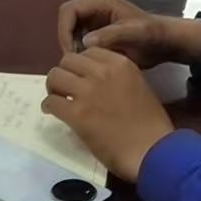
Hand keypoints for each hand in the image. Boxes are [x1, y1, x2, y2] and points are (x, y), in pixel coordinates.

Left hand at [42, 49, 174, 182]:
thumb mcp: (138, 85)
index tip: (81, 77)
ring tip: (59, 99)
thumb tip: (92, 78)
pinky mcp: (77, 113)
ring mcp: (88, 91)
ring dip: (54, 88)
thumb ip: (116, 76)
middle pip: (68, 60)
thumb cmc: (149, 123)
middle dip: (65, 73)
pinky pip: (51, 101)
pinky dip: (49, 106)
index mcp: (120, 63)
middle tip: (67, 88)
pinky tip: (53, 112)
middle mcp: (102, 72)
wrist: (151, 150)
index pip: (88, 51)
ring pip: (55, 76)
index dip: (81, 65)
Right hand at [55, 0, 199, 68]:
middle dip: (66, 39)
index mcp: (101, 1)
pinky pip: (79, 39)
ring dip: (72, 46)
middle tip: (72, 62)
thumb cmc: (150, 35)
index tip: (70, 52)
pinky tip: (86, 64)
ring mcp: (95, 19)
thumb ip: (110, 35)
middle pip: (67, 20)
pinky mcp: (97, 31)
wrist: (164, 42)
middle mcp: (94, 7)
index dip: (64, 30)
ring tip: (79, 65)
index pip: (69, 10)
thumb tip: (84, 42)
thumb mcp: (132, 34)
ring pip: (71, 30)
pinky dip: (79, 51)